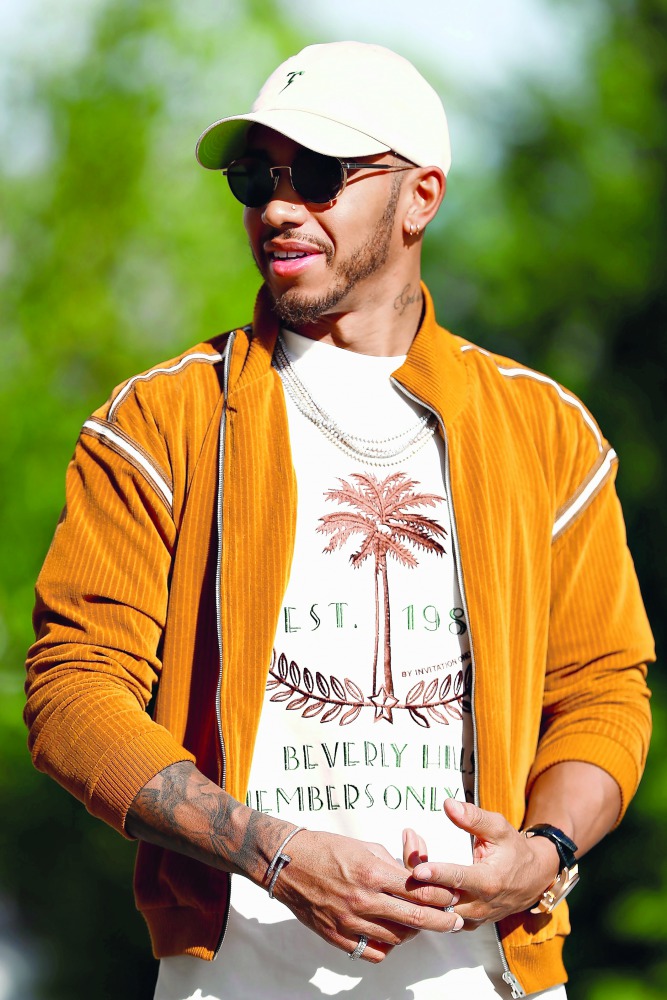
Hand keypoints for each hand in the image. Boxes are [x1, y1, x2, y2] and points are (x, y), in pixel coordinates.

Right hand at [272, 828, 462, 962]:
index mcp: (373, 873)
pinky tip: (389, 934)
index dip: (442, 896)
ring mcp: (350, 921)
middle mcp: (364, 900)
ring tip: (419, 923)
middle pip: (416, 918)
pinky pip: (373, 952)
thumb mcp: (365, 847)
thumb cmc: (326, 849)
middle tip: (455, 922)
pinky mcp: (338, 936)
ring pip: (397, 938)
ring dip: (413, 932)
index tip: (453, 897)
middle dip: (442, 921)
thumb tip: (415, 878)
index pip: (420, 890)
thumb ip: (392, 865)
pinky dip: (386, 946)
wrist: (288, 863)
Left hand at [405, 799, 559, 927]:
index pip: (459, 880)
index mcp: (489, 882)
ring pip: (436, 909)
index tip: (418, 869)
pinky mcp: (466, 923)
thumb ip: (473, 818)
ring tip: (411, 852)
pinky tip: (418, 872)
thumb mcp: (499, 828)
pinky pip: (440, 915)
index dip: (437, 874)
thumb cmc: (514, 850)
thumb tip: (448, 805)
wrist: (533, 879)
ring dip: (420, 886)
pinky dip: (426, 897)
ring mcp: (471, 917)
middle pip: (440, 897)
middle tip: (408, 843)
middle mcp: (479, 905)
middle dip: (419, 875)